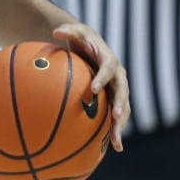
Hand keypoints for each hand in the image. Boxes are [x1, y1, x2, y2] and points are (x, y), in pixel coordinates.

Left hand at [52, 23, 130, 151]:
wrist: (92, 46)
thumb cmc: (81, 39)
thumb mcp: (75, 31)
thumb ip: (67, 31)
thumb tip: (56, 31)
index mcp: (110, 61)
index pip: (109, 69)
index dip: (103, 78)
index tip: (93, 89)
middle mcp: (118, 77)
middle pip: (123, 93)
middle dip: (120, 106)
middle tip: (115, 117)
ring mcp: (118, 90)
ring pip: (123, 109)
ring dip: (121, 126)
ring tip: (116, 143)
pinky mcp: (114, 99)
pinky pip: (116, 116)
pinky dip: (115, 131)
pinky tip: (112, 149)